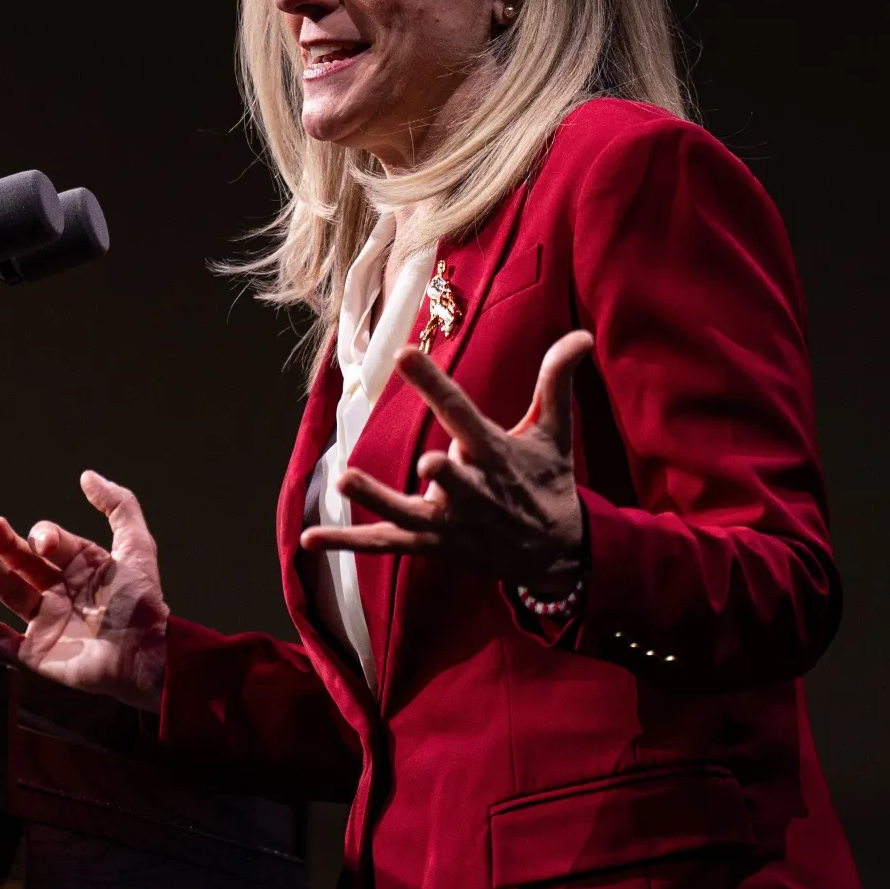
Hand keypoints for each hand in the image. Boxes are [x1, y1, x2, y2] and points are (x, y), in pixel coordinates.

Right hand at [0, 471, 168, 711]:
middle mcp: (60, 591)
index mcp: (80, 566)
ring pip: (5, 590)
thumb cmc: (143, 604)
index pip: (47, 542)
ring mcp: (46, 622)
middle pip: (19, 562)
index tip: (44, 544)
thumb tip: (86, 476)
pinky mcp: (35, 652)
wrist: (145, 657)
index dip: (41, 537)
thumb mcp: (137, 546)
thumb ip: (119, 506)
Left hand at [299, 330, 593, 594]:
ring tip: (345, 479)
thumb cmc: (547, 481)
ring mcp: (449, 523)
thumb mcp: (554, 432)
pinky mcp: (430, 545)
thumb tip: (581, 334)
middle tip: (429, 464)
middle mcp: (473, 492)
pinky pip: (383, 543)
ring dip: (379, 499)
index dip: (434, 385)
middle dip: (445, 477)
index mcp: (495, 455)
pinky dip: (347, 541)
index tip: (406, 355)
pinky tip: (308, 537)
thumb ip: (556, 380)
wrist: (556, 554)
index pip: (462, 413)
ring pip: (410, 514)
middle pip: (453, 481)